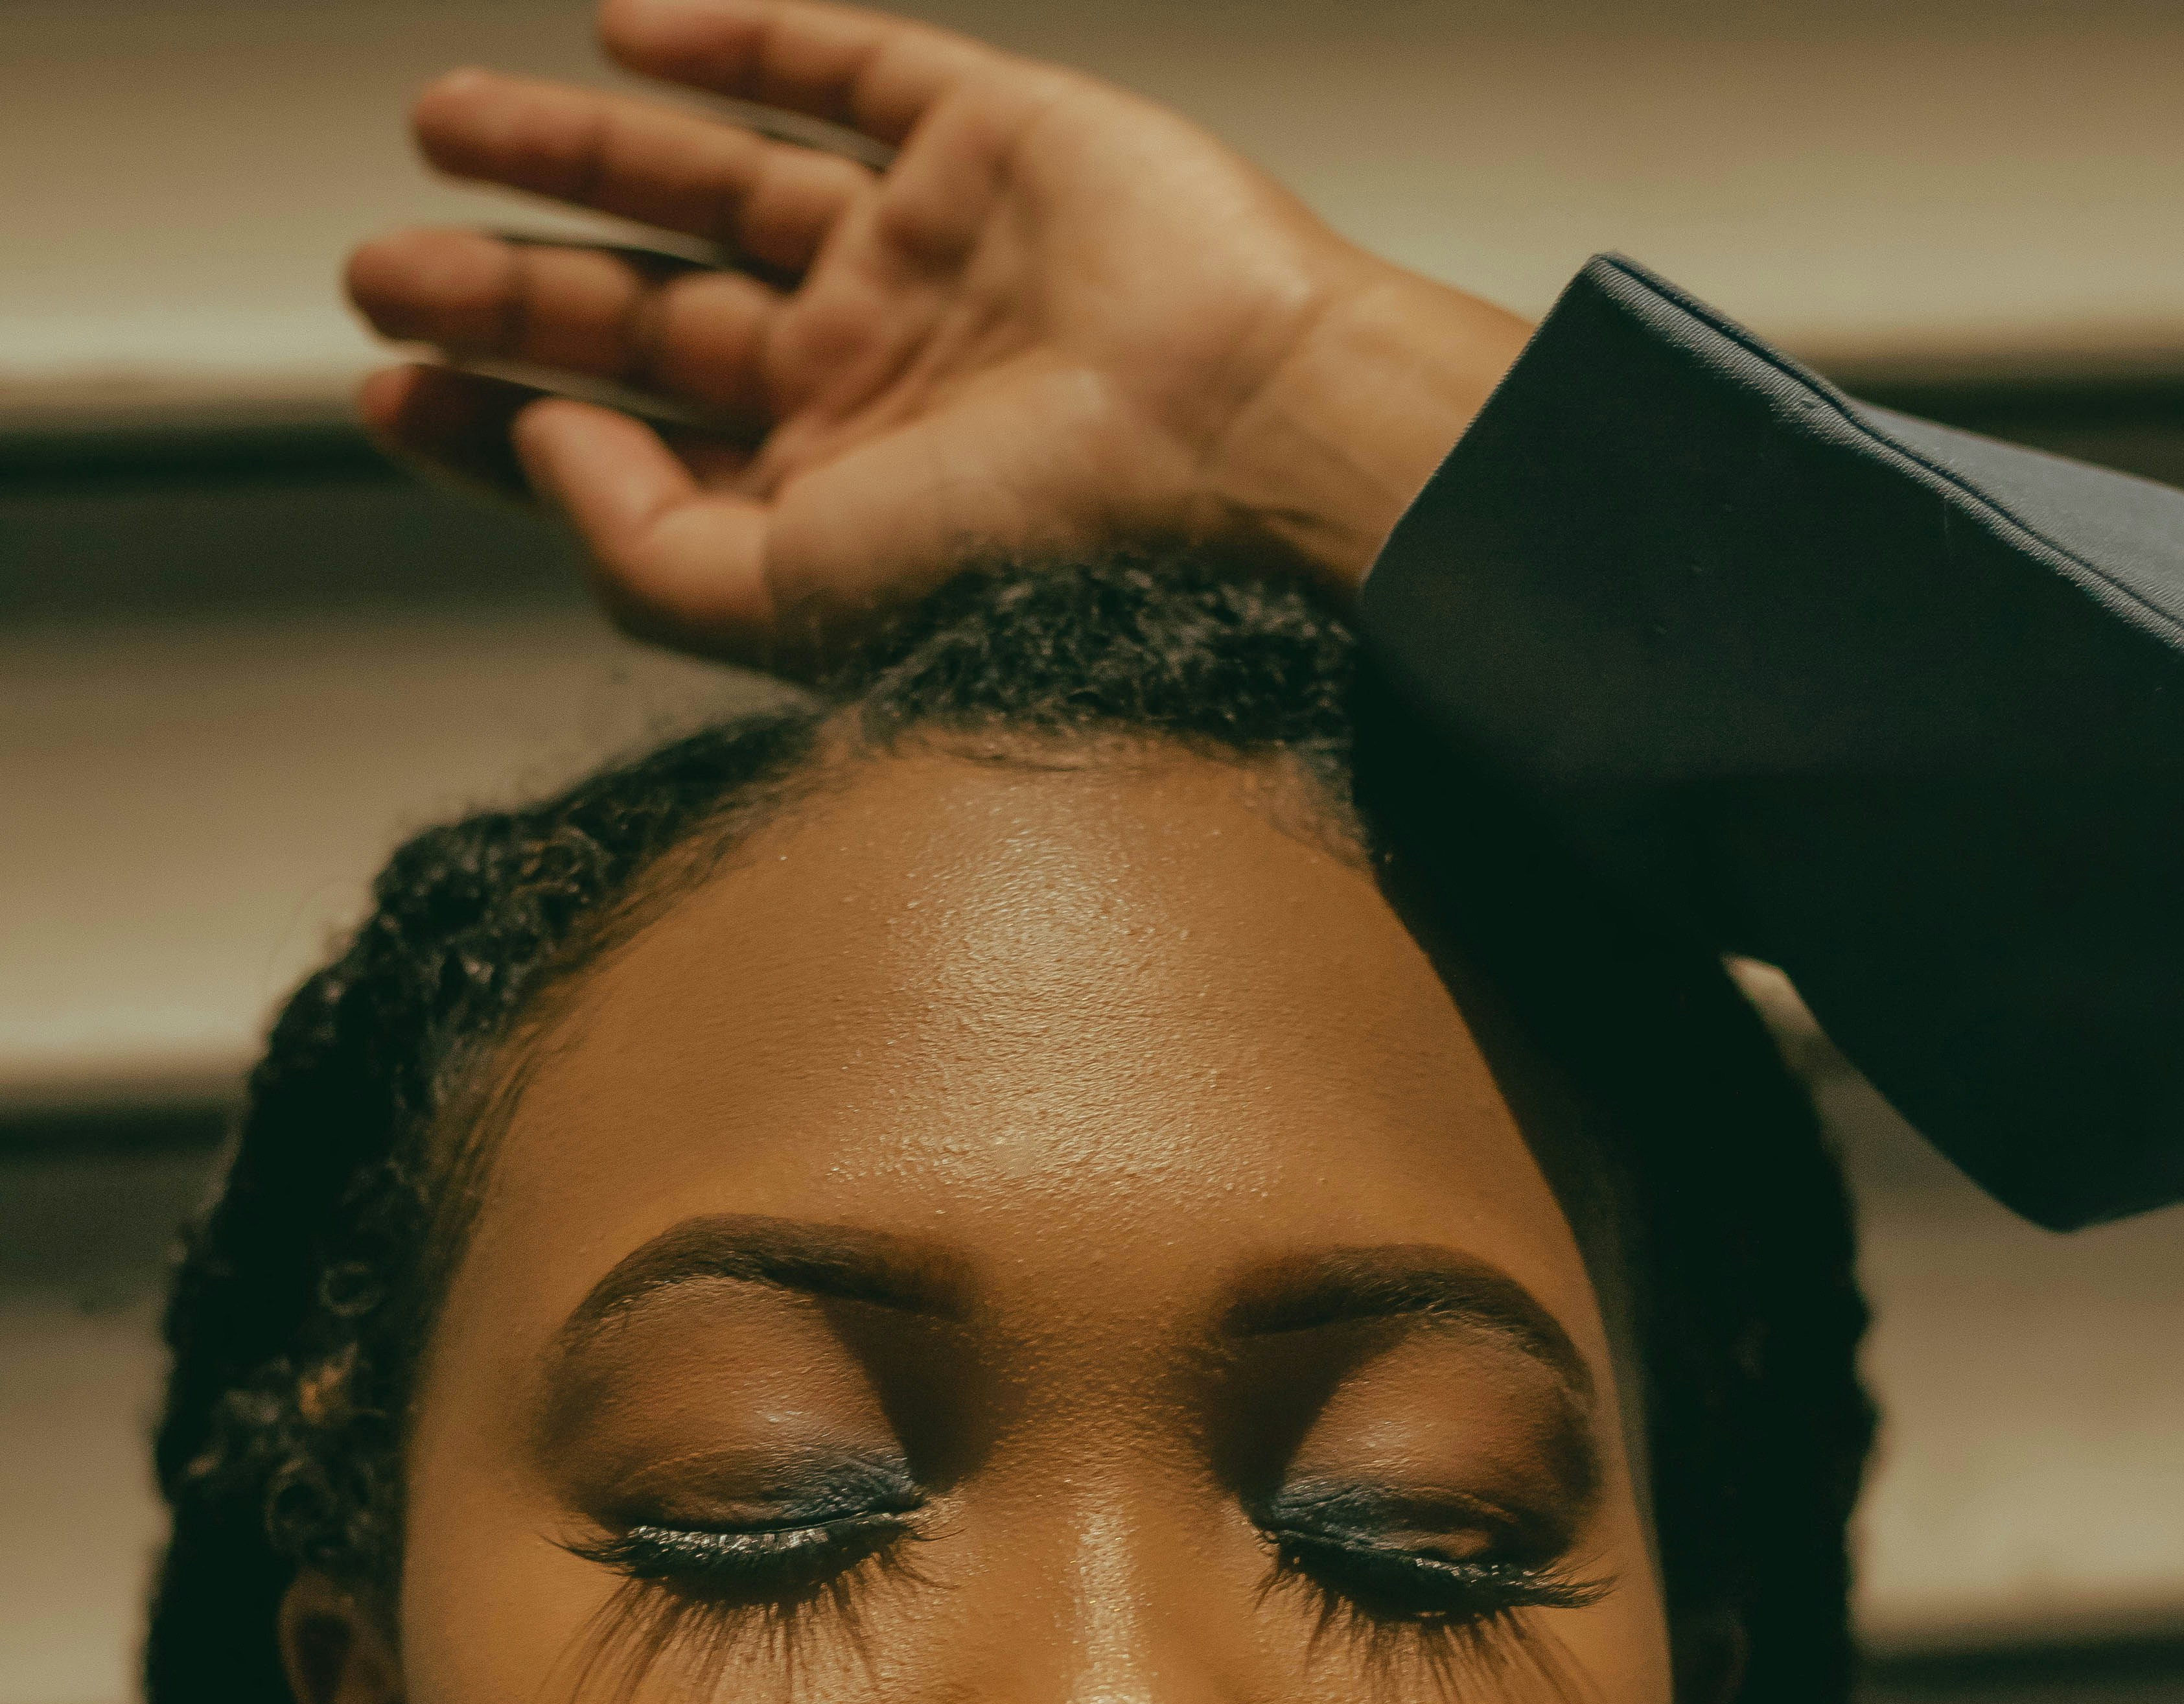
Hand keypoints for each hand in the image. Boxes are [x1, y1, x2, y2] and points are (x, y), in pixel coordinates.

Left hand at [346, 0, 1530, 669]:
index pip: (625, 454)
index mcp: (829, 502)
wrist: (1238, 435)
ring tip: (437, 124)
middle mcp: (867, 381)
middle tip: (375, 266)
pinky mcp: (990, 137)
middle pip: (643, 321)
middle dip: (504, 290)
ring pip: (710, 186)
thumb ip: (642, 550)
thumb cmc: (1052, 549)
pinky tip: (624, 32)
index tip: (388, 391)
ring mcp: (925, 254)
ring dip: (573, 154)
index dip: (495, 424)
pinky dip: (731, 38)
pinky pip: (841, 65)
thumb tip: (535, 443)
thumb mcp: (793, 597)